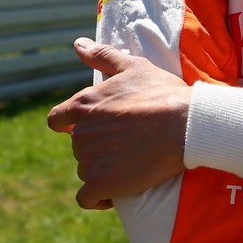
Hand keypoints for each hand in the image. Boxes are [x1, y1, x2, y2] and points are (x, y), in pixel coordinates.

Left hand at [47, 38, 192, 209]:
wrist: (185, 125)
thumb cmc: (162, 93)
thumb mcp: (133, 66)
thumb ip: (101, 55)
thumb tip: (76, 44)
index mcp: (83, 105)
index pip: (57, 120)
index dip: (70, 125)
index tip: (89, 127)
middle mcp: (80, 133)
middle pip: (78, 145)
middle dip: (97, 146)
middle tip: (126, 143)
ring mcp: (89, 160)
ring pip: (85, 170)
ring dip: (101, 169)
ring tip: (129, 164)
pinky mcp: (101, 184)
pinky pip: (88, 198)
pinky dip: (98, 197)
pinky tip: (115, 193)